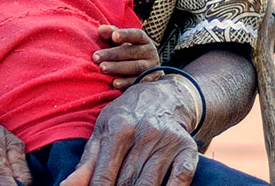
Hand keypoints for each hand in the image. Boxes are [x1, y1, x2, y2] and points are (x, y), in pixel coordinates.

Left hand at [58, 77, 199, 185]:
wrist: (166, 97)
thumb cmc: (127, 117)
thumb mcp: (103, 131)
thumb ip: (86, 163)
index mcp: (119, 128)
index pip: (104, 176)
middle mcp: (144, 132)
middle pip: (127, 183)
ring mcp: (167, 140)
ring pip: (150, 185)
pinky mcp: (187, 148)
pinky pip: (180, 179)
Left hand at [93, 25, 160, 89]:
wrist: (148, 71)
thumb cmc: (128, 51)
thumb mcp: (122, 41)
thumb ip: (111, 33)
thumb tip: (101, 30)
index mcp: (143, 40)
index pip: (136, 34)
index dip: (125, 35)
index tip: (113, 36)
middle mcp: (150, 52)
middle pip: (131, 52)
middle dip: (113, 54)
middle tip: (96, 58)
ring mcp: (151, 67)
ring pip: (135, 67)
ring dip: (117, 68)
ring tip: (102, 68)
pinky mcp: (151, 81)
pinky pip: (138, 82)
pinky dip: (126, 83)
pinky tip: (114, 83)